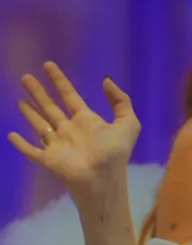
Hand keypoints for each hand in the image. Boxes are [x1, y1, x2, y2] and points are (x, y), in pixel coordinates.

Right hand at [8, 63, 140, 197]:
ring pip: (39, 124)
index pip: (69, 96)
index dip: (59, 81)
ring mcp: (57, 145)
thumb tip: (106, 80)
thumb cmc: (115, 152)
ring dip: (29, 112)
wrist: (103, 179)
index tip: (48, 65)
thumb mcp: (128, 123)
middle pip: (50, 106)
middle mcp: (69, 130)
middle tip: (25, 77)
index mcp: (86, 121)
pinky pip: (30, 150)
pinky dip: (20, 144)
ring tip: (19, 99)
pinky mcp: (47, 159)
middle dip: (38, 92)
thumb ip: (120, 100)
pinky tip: (10, 135)